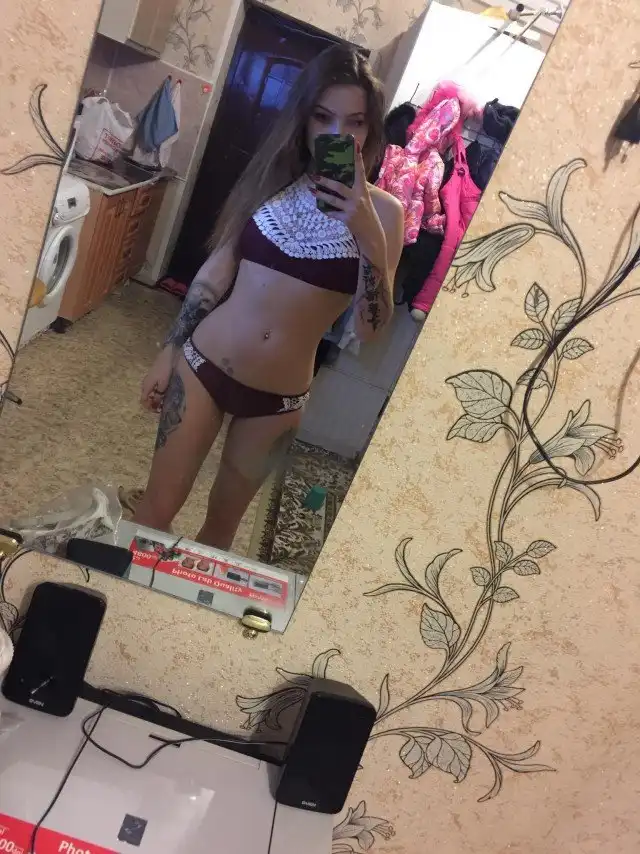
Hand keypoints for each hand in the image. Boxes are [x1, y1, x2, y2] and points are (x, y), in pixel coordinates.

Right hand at [141, 346, 174, 412]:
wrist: (168, 355)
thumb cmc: (166, 370)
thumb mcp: (163, 384)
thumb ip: (159, 394)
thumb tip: (155, 402)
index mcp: (146, 386)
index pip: (143, 400)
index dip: (148, 407)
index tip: (157, 410)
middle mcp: (145, 382)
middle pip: (145, 396)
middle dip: (151, 402)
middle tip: (160, 406)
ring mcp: (148, 378)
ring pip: (149, 391)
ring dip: (154, 397)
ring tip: (162, 399)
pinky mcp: (153, 374)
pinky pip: (152, 386)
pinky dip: (156, 391)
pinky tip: (163, 391)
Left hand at [313, 148, 386, 269]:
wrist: (371, 233)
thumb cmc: (366, 212)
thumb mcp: (364, 197)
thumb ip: (357, 185)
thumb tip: (348, 172)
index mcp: (362, 189)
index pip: (359, 169)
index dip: (356, 155)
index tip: (352, 141)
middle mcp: (358, 197)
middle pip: (340, 186)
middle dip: (326, 181)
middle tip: (314, 175)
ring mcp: (352, 208)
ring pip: (333, 200)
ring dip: (321, 194)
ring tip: (312, 189)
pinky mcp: (347, 219)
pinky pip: (333, 213)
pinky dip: (326, 210)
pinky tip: (319, 206)